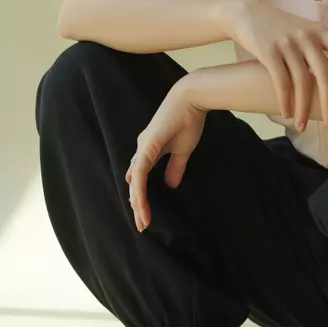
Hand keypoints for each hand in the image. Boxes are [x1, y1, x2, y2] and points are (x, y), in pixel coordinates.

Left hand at [125, 80, 206, 231]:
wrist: (191, 101)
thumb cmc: (187, 121)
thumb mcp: (182, 151)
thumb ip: (175, 168)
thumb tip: (171, 185)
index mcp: (149, 150)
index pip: (141, 178)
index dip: (141, 196)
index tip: (144, 214)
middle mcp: (142, 150)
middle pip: (136, 183)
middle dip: (138, 205)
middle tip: (142, 225)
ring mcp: (143, 149)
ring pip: (136, 183)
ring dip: (138, 204)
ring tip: (142, 222)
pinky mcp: (147, 148)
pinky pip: (141, 174)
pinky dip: (140, 191)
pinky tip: (140, 206)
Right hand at [227, 0, 327, 131]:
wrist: (245, 13)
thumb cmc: (278, 28)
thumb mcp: (303, 30)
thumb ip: (318, 48)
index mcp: (320, 31)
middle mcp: (307, 36)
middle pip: (325, 73)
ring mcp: (288, 43)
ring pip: (302, 82)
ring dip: (303, 108)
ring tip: (302, 126)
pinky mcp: (269, 51)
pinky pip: (281, 82)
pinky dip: (285, 101)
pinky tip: (287, 113)